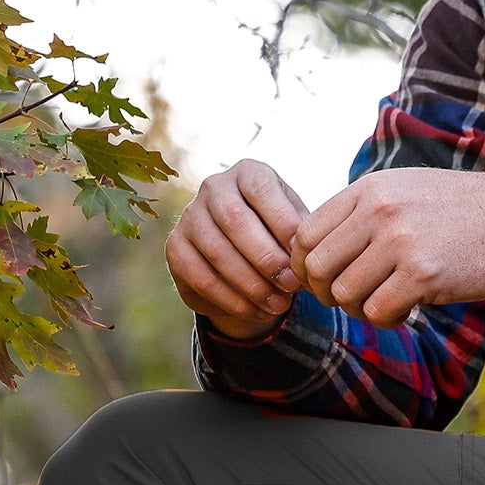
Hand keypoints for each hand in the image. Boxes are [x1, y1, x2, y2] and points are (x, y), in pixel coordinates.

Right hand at [165, 159, 308, 340]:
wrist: (241, 250)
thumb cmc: (276, 231)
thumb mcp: (294, 222)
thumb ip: (301, 230)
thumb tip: (308, 250)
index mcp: (247, 173)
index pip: (261, 190)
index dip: (283, 221)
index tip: (303, 253)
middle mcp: (213, 187)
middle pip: (235, 220)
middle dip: (267, 258)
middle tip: (292, 284)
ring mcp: (190, 216)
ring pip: (218, 252)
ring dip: (252, 284)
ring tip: (279, 304)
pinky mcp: (175, 247)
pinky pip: (202, 278)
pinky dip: (232, 300)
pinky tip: (257, 311)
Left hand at [291, 160, 484, 328]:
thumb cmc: (460, 209)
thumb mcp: (403, 191)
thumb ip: (360, 214)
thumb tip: (314, 253)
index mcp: (368, 189)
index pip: (304, 234)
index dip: (307, 266)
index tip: (327, 279)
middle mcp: (379, 211)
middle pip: (317, 268)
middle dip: (327, 293)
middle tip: (354, 298)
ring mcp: (401, 241)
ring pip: (345, 294)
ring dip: (360, 308)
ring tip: (385, 302)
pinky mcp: (424, 273)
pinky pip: (378, 311)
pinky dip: (386, 319)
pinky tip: (406, 310)